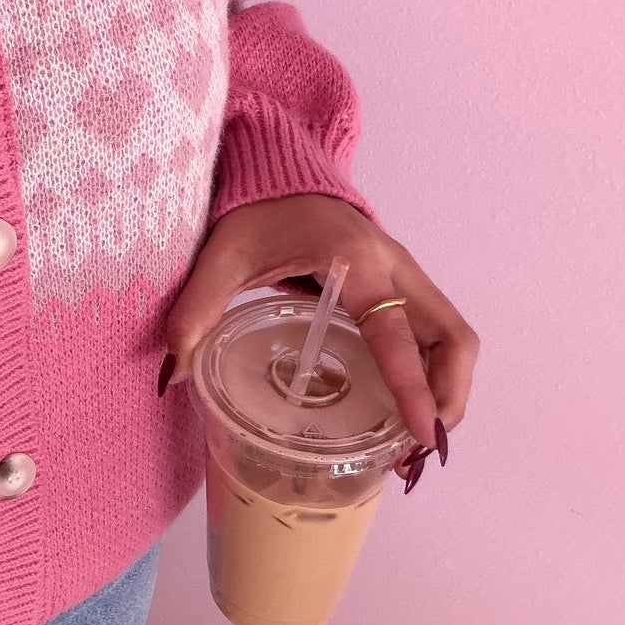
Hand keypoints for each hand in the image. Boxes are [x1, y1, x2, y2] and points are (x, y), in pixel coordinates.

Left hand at [162, 194, 478, 456]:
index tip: (420, 434)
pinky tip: (407, 411)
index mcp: (355, 261)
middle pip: (452, 337)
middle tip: (418, 450)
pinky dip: (435, 373)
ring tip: (415, 442)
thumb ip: (195, 311)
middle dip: (448, 397)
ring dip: (449, 389)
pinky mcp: (402, 283)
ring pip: (453, 336)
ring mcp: (405, 274)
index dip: (412, 386)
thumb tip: (171, 375)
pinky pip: (436, 332)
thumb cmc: (255, 213)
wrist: (279, 175)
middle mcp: (394, 266)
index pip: (395, 332)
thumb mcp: (221, 258)